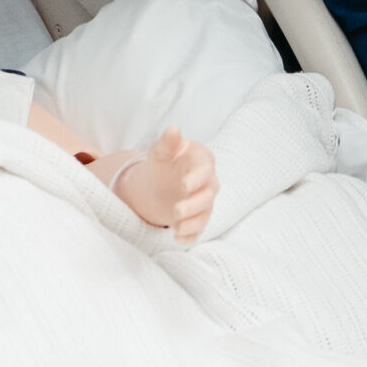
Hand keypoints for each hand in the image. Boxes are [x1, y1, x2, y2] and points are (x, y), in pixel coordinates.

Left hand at [105, 128, 217, 242]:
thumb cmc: (164, 162)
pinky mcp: (198, 219)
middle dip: (193, 205)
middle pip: (208, 196)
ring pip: (205, 215)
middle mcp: (208, 183)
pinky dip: (190, 237)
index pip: (206, 170)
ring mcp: (204, 202)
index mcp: (202, 161)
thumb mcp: (161, 151)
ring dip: (192, 222)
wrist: (158, 183)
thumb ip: (168, 141)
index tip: (184, 185)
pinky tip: (178, 238)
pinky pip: (198, 230)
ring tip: (176, 225)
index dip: (198, 179)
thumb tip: (174, 128)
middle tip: (176, 210)